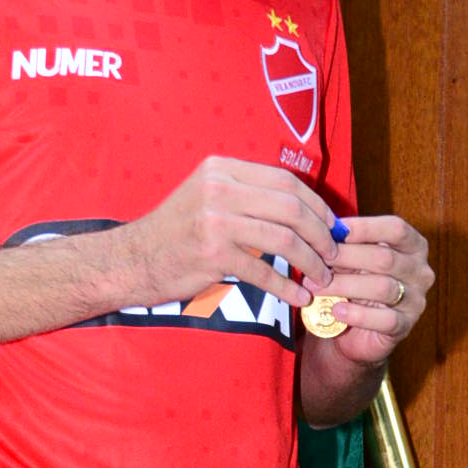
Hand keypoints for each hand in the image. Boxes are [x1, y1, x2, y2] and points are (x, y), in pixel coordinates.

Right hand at [112, 156, 340, 310]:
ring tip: (322, 278)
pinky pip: (263, 271)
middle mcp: (219, 187)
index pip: (286, 181)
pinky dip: (286, 288)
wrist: (133, 259)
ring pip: (283, 239)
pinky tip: (298, 298)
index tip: (333, 227)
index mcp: (223, 169)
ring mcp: (215, 219)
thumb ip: (248, 195)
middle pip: (291, 207)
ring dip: (310, 262)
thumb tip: (302, 208)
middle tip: (334, 255)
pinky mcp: (211, 253)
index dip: (318, 206)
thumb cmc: (178, 232)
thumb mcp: (208, 196)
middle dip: (321, 234)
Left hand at [316, 213, 432, 366]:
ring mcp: (416, 301)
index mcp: (414, 246)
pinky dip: (357, 314)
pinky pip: (384, 319)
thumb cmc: (354, 284)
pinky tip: (336, 311)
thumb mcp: (352, 260)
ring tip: (318, 287)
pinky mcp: (406, 326)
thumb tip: (327, 230)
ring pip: (382, 288)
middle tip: (317, 260)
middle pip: (386, 258)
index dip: (365, 228)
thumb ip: (347, 245)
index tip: (333, 230)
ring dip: (345, 286)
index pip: (396, 229)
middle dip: (347, 257)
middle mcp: (421, 272)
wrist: (355, 332)